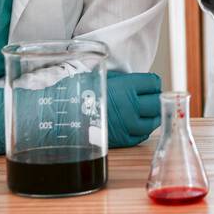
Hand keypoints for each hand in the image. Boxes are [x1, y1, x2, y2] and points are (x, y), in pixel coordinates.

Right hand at [0, 70, 161, 155]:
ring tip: (140, 109)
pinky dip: (141, 129)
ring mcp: (128, 125)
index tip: (144, 83)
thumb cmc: (73, 93)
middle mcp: (131, 106)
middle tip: (143, 95)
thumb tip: (128, 73)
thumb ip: (116, 75)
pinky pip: (142, 135)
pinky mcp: (123, 140)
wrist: (56, 119)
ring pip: (153, 119)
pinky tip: (132, 123)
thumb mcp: (95, 74)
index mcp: (126, 87)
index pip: (154, 82)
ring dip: (149, 113)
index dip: (150, 82)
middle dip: (152, 97)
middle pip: (157, 100)